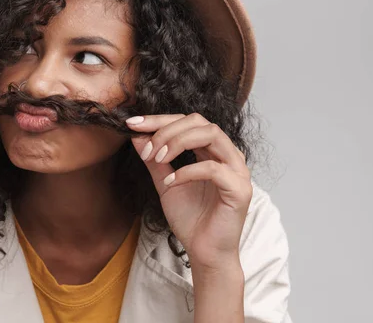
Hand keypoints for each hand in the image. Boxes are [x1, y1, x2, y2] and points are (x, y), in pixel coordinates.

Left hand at [126, 113, 252, 269]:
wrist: (204, 253)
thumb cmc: (190, 219)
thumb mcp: (165, 184)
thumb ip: (155, 160)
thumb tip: (137, 135)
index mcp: (213, 151)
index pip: (189, 121)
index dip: (160, 120)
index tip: (133, 124)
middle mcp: (228, 155)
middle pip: (199, 121)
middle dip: (167, 129)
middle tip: (145, 147)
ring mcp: (237, 170)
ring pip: (211, 134)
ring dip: (178, 142)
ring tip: (158, 158)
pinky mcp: (239, 189)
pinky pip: (213, 169)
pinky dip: (187, 171)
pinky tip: (171, 183)